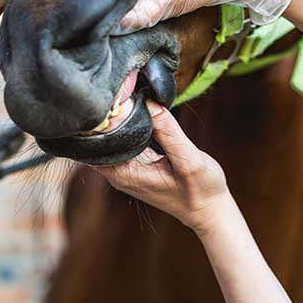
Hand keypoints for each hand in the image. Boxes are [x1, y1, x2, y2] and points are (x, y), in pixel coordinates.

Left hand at [93, 101, 230, 232]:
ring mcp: (126, 168)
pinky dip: (131, 125)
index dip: (101, 118)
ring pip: (110, 137)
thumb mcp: (189, 160)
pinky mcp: (136, 164)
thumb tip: (149, 103)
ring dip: (120, 118)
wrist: (210, 210)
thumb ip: (168, 132)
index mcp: (124, 174)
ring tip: (133, 97)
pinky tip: (141, 111)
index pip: (93, 143)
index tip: (117, 98)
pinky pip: (124, 140)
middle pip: (98, 138)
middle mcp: (118, 172)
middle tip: (126, 91)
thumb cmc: (201, 190)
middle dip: (109, 114)